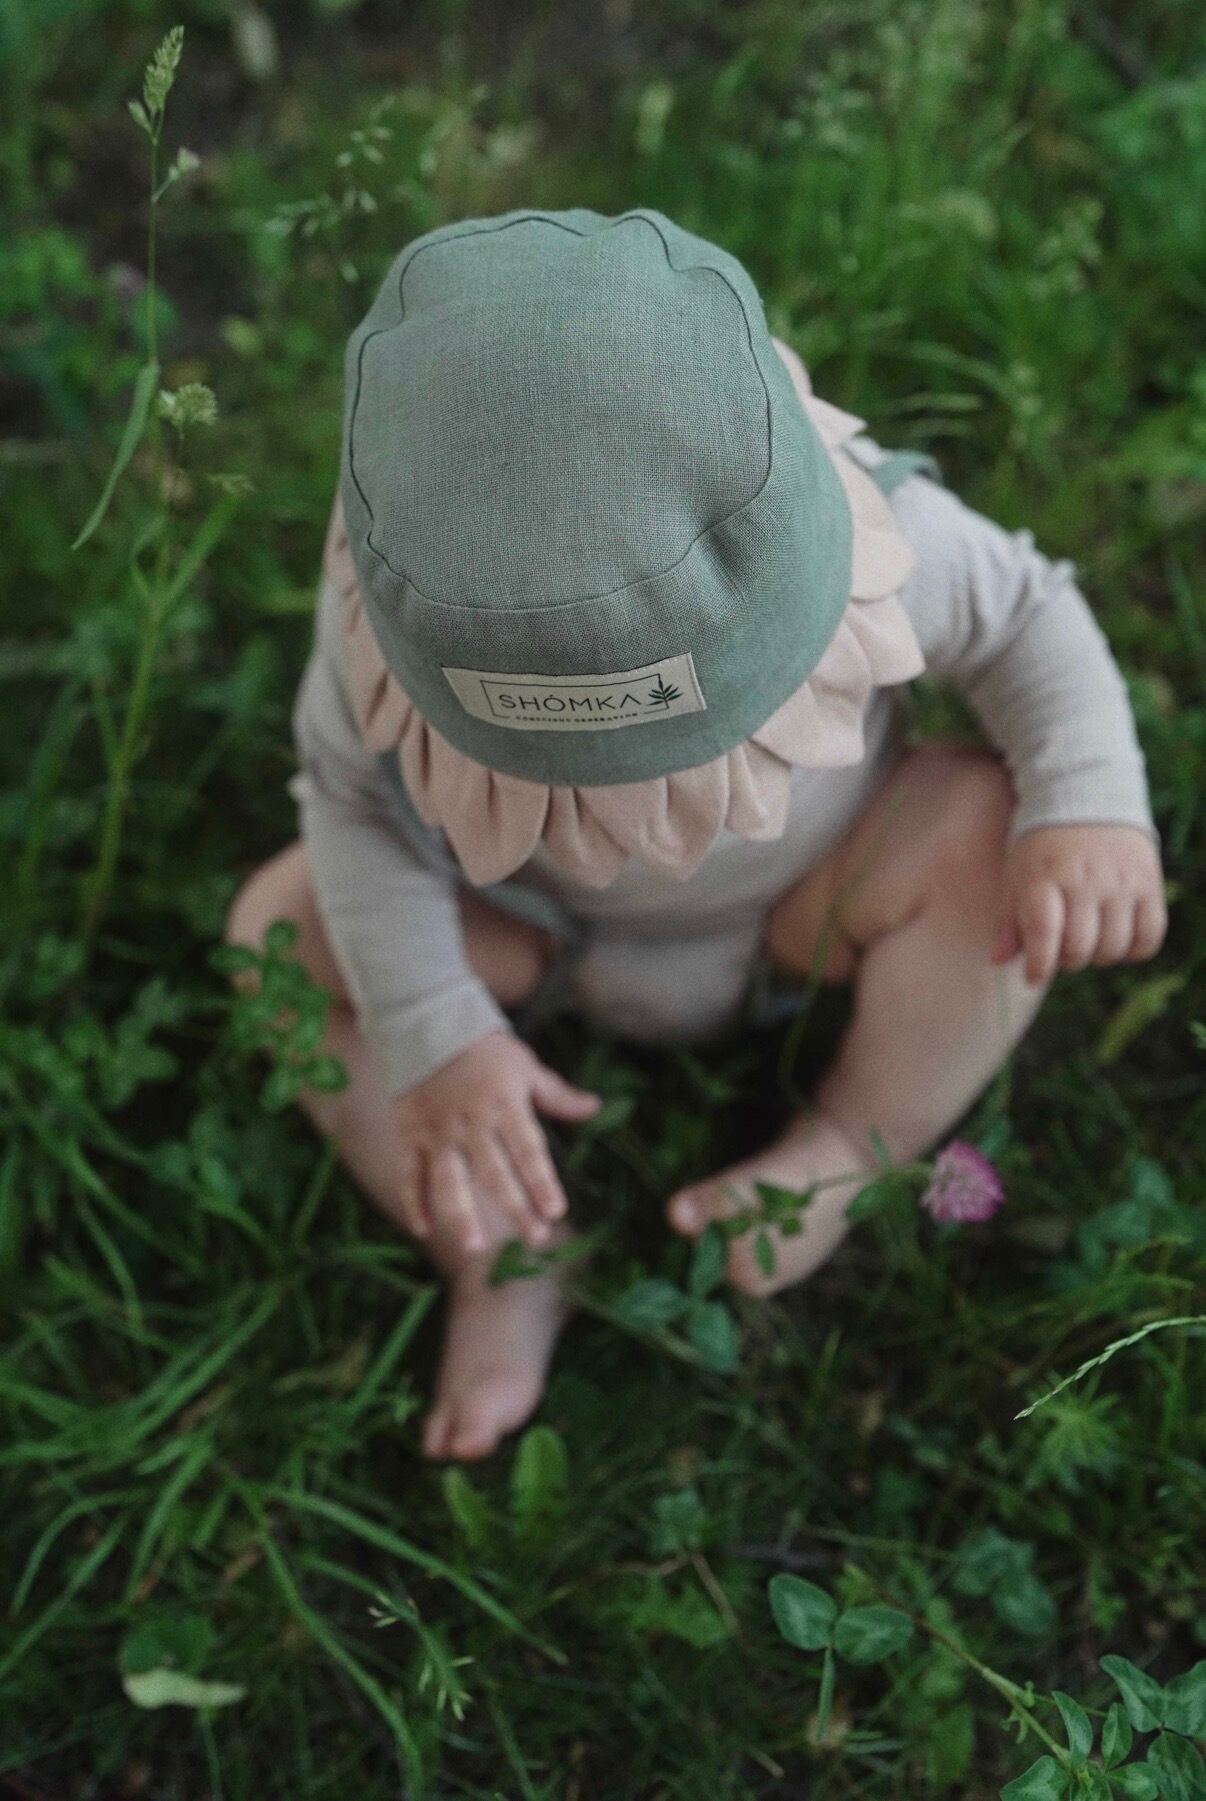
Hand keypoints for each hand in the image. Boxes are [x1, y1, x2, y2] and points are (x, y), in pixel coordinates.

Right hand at [392, 1032, 600, 1254]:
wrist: (426, 1022)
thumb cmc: (484, 1048)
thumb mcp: (525, 1066)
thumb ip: (556, 1095)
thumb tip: (595, 1107)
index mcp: (504, 1105)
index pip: (528, 1150)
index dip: (542, 1181)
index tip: (556, 1211)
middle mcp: (471, 1123)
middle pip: (495, 1173)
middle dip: (516, 1208)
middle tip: (536, 1238)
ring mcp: (437, 1132)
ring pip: (449, 1179)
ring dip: (461, 1215)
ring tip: (475, 1247)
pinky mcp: (409, 1134)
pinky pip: (410, 1172)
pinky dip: (414, 1200)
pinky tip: (423, 1228)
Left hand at [991, 823, 1165, 986]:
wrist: (1086, 797)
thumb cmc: (1043, 846)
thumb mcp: (1017, 875)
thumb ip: (1009, 920)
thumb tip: (1000, 961)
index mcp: (1044, 879)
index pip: (1044, 934)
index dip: (1039, 965)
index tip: (1033, 977)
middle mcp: (1084, 881)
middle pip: (1080, 949)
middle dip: (1067, 960)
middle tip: (1063, 947)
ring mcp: (1120, 882)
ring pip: (1114, 947)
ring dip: (1099, 955)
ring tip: (1090, 939)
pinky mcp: (1148, 882)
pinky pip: (1149, 935)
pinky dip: (1134, 948)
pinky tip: (1119, 937)